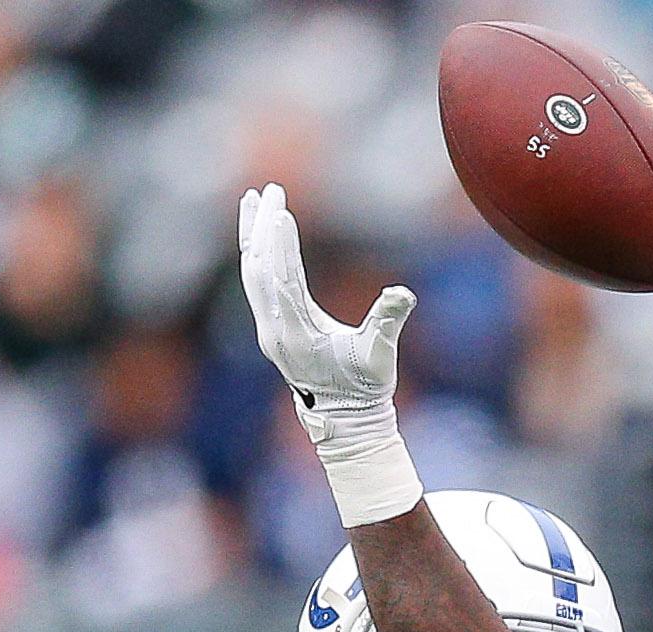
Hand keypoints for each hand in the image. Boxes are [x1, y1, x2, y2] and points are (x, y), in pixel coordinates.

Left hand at [238, 182, 415, 444]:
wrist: (345, 420)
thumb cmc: (365, 388)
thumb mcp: (380, 355)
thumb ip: (388, 322)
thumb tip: (402, 294)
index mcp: (297, 334)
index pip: (284, 281)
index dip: (281, 246)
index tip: (282, 212)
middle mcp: (274, 330)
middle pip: (258, 269)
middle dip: (262, 228)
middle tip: (270, 190)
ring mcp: (268, 329)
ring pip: (251, 273)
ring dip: (251, 235)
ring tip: (254, 199)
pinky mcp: (270, 327)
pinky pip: (255, 282)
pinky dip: (255, 253)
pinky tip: (259, 234)